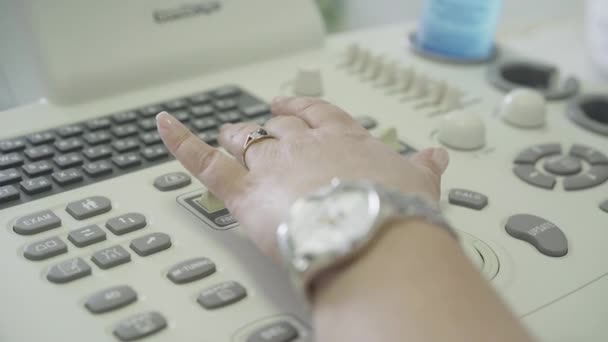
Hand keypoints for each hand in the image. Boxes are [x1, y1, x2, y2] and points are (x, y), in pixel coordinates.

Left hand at [156, 97, 448, 258]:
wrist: (371, 236)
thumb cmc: (393, 213)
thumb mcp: (418, 185)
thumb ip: (423, 168)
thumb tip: (437, 157)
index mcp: (343, 141)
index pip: (319, 115)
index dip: (303, 110)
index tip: (293, 107)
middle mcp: (305, 147)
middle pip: (278, 129)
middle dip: (267, 128)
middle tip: (259, 127)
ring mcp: (273, 167)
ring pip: (245, 142)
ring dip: (235, 138)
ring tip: (226, 137)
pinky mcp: (245, 193)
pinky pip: (205, 163)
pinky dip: (181, 143)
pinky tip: (165, 127)